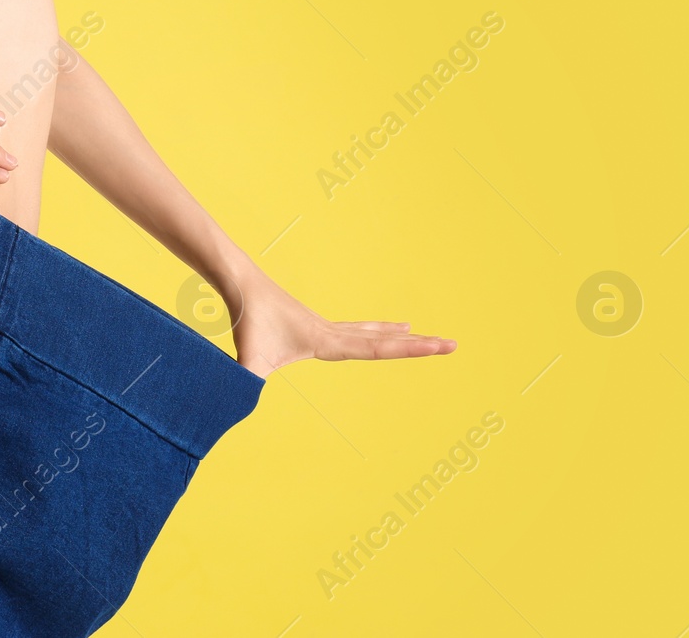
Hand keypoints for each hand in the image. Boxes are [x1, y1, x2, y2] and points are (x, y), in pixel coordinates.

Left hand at [224, 264, 455, 377]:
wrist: (242, 283)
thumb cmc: (246, 321)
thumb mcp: (247, 360)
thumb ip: (245, 383)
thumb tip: (236, 405)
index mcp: (327, 342)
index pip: (377, 348)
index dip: (410, 350)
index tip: (440, 346)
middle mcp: (333, 333)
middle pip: (385, 339)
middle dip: (418, 344)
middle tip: (452, 344)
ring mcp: (326, 327)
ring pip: (372, 332)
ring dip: (399, 335)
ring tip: (424, 334)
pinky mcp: (315, 324)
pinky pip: (356, 329)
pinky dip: (378, 329)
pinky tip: (388, 327)